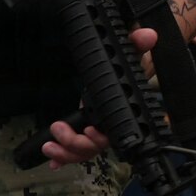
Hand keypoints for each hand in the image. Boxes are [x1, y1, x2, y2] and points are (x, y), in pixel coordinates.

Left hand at [38, 27, 149, 166]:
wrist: (126, 72)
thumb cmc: (129, 67)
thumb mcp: (131, 54)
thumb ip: (137, 45)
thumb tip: (146, 35)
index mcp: (120, 113)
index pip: (113, 133)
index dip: (100, 136)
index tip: (91, 128)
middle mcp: (110, 127)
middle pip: (96, 147)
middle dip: (75, 144)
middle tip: (58, 131)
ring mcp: (97, 132)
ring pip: (84, 152)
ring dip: (65, 153)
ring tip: (48, 147)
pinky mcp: (85, 131)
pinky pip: (77, 149)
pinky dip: (64, 156)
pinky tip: (51, 160)